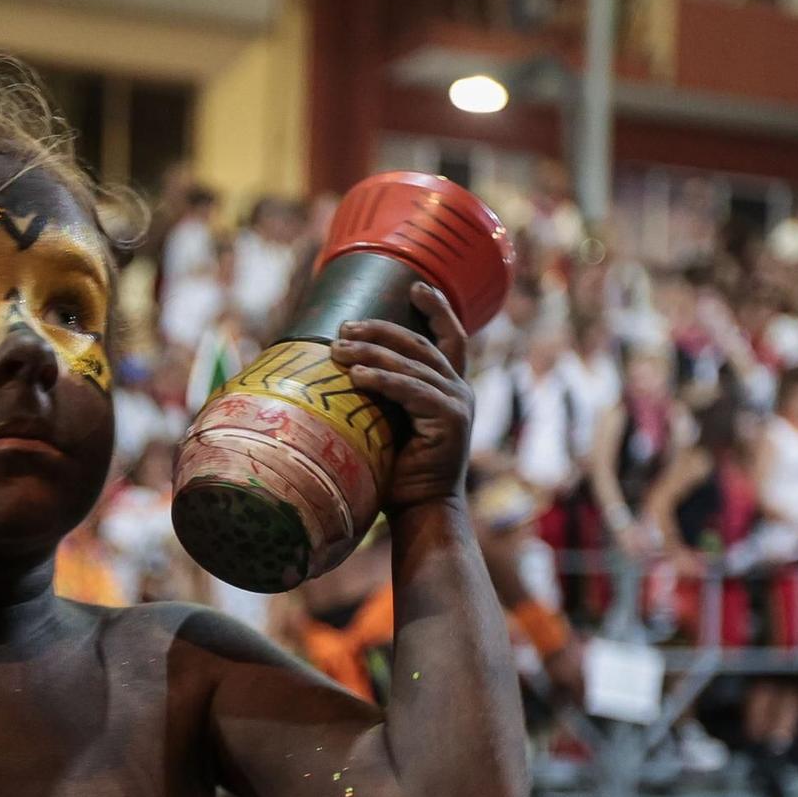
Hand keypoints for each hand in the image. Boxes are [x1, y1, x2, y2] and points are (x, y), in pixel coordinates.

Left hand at [331, 282, 474, 513]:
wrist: (422, 511)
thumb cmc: (398, 472)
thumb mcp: (390, 423)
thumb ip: (384, 394)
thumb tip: (345, 366)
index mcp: (449, 389)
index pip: (448, 338)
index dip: (437, 308)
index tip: (416, 286)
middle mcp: (459, 390)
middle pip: (420, 345)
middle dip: (382, 330)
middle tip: (346, 326)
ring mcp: (458, 403)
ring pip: (412, 365)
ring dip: (372, 352)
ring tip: (338, 349)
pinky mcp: (450, 419)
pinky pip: (410, 390)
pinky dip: (382, 380)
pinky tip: (357, 375)